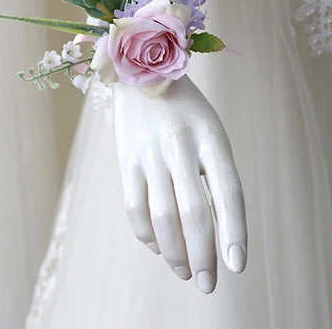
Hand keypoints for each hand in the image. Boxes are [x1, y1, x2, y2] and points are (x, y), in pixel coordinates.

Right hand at [113, 75, 246, 292]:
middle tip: (207, 282)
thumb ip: (216, 173)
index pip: (228, 191)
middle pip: (193, 212)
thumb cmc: (185, 112)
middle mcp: (180, 145)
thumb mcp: (211, 132)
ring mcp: (149, 153)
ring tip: (185, 271)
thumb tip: (214, 229)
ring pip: (161, 216)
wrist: (142, 78)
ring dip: (174, 252)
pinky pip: (134, 207)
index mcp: (211, 137)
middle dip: (202, 255)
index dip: (234, 232)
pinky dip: (146, 235)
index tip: (236, 266)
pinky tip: (157, 247)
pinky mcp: (126, 160)